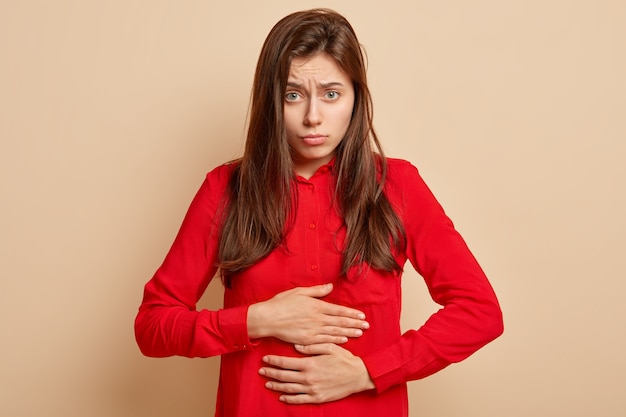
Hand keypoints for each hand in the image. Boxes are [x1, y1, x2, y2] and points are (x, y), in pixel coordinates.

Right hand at [247, 283, 368, 344]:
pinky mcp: (306, 340)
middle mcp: (317, 319)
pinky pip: (324, 341)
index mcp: (316, 306)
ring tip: (360, 333)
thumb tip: (331, 286)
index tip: (361, 316)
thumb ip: (317, 291)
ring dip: (349, 332)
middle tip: (367, 326)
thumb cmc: (281, 303)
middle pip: (340, 322)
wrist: (267, 319)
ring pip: (335, 332)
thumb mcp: (299, 292)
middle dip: (354, 324)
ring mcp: (312, 331)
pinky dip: (336, 341)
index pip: (339, 310)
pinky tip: (344, 340)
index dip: (351, 314)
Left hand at [259, 343, 375, 403]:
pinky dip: (288, 398)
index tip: (265, 359)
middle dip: (270, 373)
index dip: (274, 361)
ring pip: (289, 389)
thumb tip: (295, 347)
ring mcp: (312, 389)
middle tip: (261, 371)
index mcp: (310, 363)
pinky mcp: (317, 398)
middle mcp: (308, 378)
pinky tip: (282, 396)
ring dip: (276, 386)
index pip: (286, 362)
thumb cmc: (344, 359)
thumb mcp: (329, 347)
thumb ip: (311, 346)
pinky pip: (299, 400)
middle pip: (284, 376)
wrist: (358, 376)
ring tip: (267, 383)